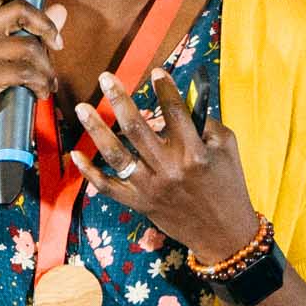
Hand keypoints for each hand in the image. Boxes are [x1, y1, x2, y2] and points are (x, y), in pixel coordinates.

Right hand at [0, 0, 66, 159]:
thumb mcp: (8, 62)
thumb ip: (31, 35)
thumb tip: (60, 10)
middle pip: (19, 11)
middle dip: (47, 27)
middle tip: (57, 46)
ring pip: (29, 47)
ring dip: (48, 68)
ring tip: (48, 83)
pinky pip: (25, 72)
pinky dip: (41, 85)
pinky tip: (39, 94)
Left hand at [68, 70, 259, 262]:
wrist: (223, 234)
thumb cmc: (228, 186)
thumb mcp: (228, 150)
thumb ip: (207, 124)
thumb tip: (182, 102)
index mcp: (194, 153)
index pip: (174, 112)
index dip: (164, 88)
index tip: (156, 71)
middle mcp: (169, 169)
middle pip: (137, 128)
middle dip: (120, 99)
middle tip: (106, 78)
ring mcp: (150, 188)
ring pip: (117, 155)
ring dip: (97, 130)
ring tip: (82, 108)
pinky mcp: (139, 203)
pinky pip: (109, 187)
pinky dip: (90, 173)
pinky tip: (76, 154)